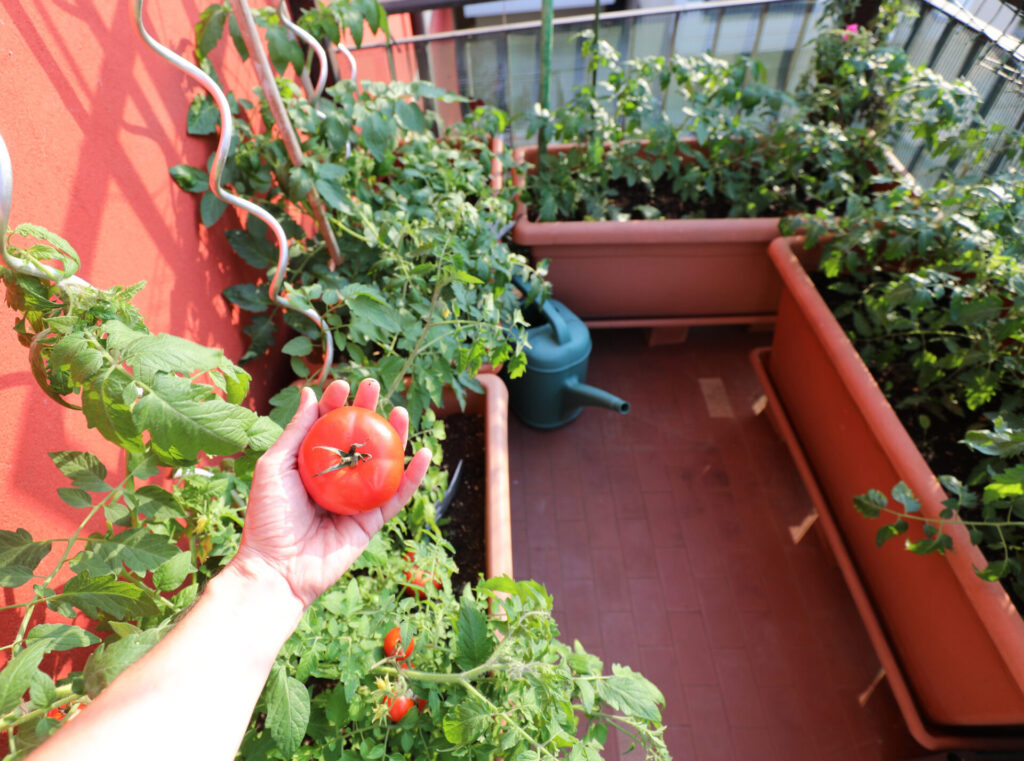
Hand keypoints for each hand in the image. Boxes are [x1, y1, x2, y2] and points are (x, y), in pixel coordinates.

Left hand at [232, 378, 431, 607]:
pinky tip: (422, 454)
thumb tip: (309, 393)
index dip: (337, 404)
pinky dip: (413, 476)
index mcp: (310, 465)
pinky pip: (396, 496)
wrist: (277, 569)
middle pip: (358, 439)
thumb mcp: (275, 467)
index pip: (327, 427)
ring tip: (402, 412)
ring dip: (395, 436)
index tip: (344, 385)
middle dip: (368, 411)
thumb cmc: (267, 518)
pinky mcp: (371, 521)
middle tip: (374, 387)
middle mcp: (335, 478)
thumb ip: (295, 432)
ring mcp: (355, 499)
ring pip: (382, 463)